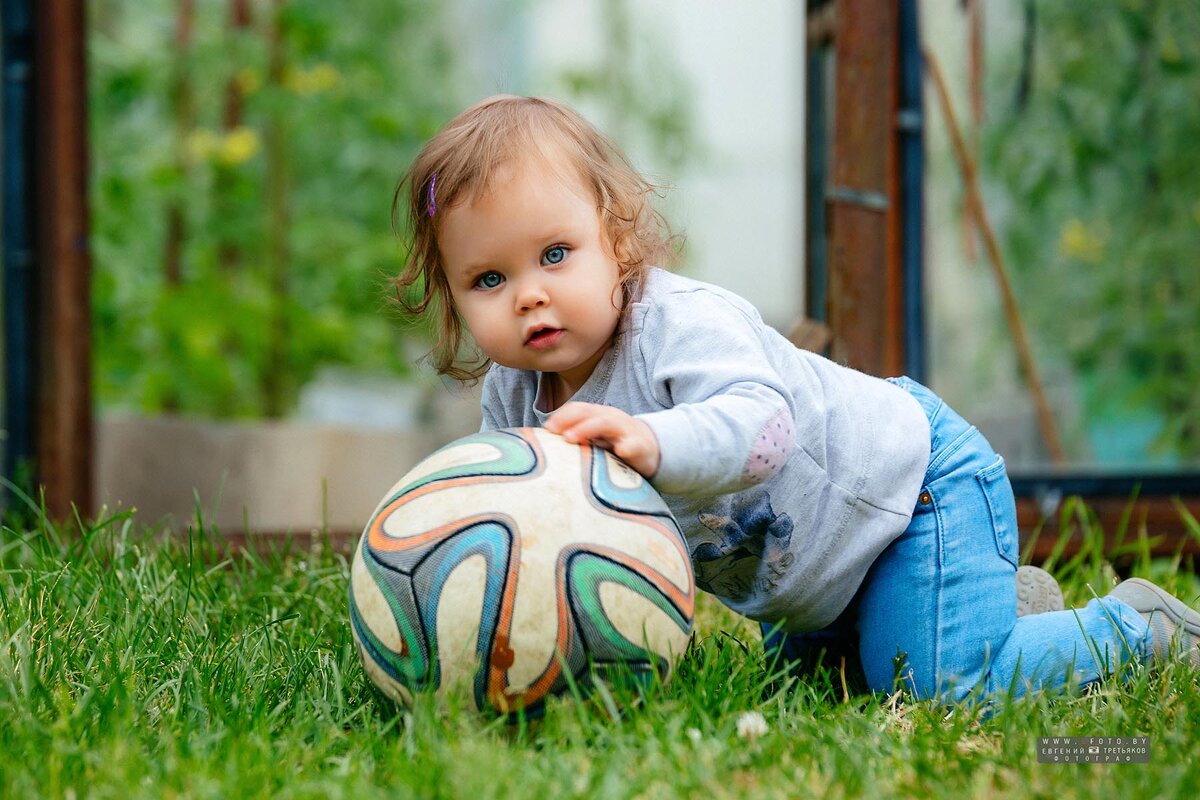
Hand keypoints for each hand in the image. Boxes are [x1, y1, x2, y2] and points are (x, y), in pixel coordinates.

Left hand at [544, 402, 660, 478]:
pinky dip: (626, 447)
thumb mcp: (597, 436)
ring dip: (587, 429)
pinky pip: (633, 445)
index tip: (546, 428)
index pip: (578, 409)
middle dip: (570, 420)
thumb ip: (577, 435)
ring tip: (571, 438)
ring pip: (606, 424)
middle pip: (589, 413)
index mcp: (599, 415)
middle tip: (554, 433)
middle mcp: (611, 418)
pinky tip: (619, 452)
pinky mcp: (640, 446)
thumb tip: (546, 441)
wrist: (652, 448)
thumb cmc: (616, 443)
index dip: (561, 416)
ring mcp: (626, 431)